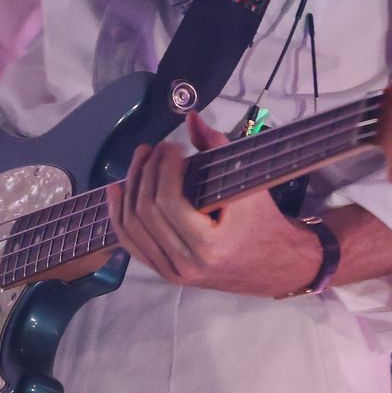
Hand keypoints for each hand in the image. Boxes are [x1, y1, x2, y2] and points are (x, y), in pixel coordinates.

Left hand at [104, 113, 320, 297]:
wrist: (273, 265)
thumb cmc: (263, 222)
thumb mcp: (248, 184)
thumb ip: (218, 148)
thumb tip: (190, 118)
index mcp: (209, 247)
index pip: (169, 203)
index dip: (163, 168)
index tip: (173, 146)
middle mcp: (186, 265)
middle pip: (146, 212)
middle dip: (146, 171)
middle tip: (156, 148)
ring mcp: (172, 273)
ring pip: (132, 227)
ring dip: (131, 187)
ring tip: (141, 160)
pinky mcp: (165, 273)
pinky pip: (131, 244)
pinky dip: (120, 215)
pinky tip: (118, 189)